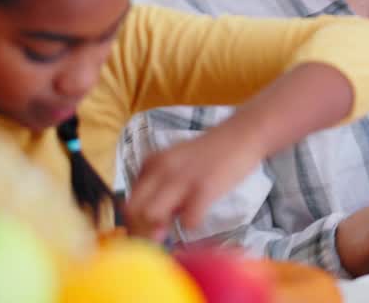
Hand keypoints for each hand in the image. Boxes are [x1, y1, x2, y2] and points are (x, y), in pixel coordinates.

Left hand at [123, 122, 265, 241]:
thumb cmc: (209, 154)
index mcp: (151, 163)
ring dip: (164, 228)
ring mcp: (181, 179)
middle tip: (162, 234)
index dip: (134, 223)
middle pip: (133, 211)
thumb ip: (161, 189)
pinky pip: (188, 221)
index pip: (127, 203)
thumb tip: (152, 228)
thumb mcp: (176, 163)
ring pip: (151, 216)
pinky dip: (192, 226)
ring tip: (180, 222)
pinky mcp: (204, 188)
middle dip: (144, 229)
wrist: (241, 134)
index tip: (146, 233)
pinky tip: (200, 216)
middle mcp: (161, 169)